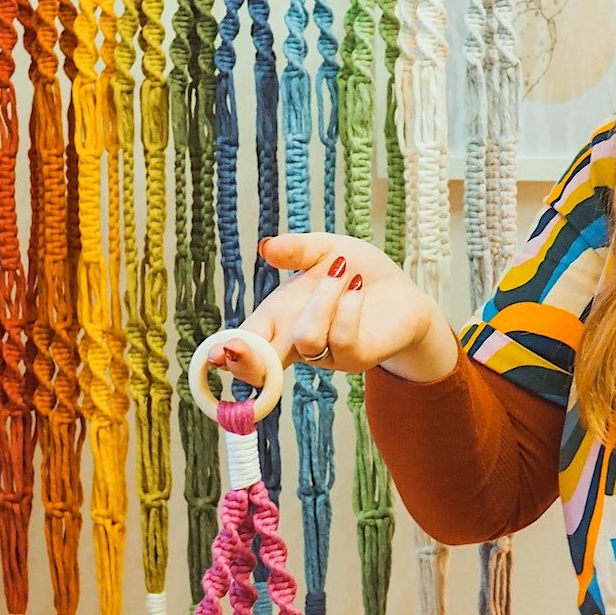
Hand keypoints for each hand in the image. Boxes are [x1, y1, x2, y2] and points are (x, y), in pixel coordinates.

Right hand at [210, 232, 458, 385]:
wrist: (400, 289)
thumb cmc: (356, 272)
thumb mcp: (325, 250)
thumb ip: (297, 250)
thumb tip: (266, 247)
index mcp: (279, 319)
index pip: (246, 342)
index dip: (228, 351)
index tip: (215, 353)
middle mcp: (296, 342)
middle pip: (262, 367)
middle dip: (247, 361)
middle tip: (234, 348)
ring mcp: (326, 354)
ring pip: (306, 339)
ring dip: (322, 300)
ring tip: (343, 272)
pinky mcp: (355, 356)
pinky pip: (342, 338)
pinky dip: (346, 307)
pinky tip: (356, 286)